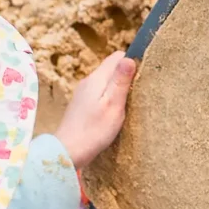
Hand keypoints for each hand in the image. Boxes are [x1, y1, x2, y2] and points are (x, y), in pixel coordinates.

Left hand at [55, 52, 135, 168]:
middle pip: (111, 69)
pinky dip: (108, 98)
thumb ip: (120, 81)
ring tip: (126, 105)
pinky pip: (99, 93)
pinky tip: (112, 113)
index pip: (117, 57)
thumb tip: (129, 58)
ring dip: (117, 89)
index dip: (131, 62)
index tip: (141, 78)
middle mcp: (88, 81)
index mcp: (97, 78)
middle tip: (137, 94)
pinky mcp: (81, 105)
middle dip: (125, 76)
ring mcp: (82, 93)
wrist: (67, 151)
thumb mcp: (113, 105)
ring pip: (105, 82)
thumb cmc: (94, 131)